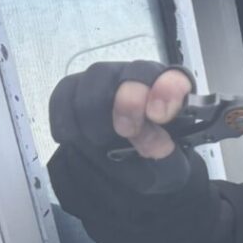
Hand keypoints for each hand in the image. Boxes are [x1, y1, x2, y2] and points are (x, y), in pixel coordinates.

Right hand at [49, 60, 194, 158]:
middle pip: (135, 72)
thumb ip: (166, 156)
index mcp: (173, 95)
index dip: (168, 91)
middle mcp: (141, 78)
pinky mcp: (75, 88)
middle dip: (129, 102)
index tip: (158, 115)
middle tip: (125, 131)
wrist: (117, 170)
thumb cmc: (150, 164)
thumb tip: (155, 143)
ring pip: (97, 77)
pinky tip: (74, 138)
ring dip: (96, 113)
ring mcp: (107, 79)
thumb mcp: (168, 170)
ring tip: (100, 141)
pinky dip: (67, 117)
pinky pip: (65, 92)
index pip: (177, 78)